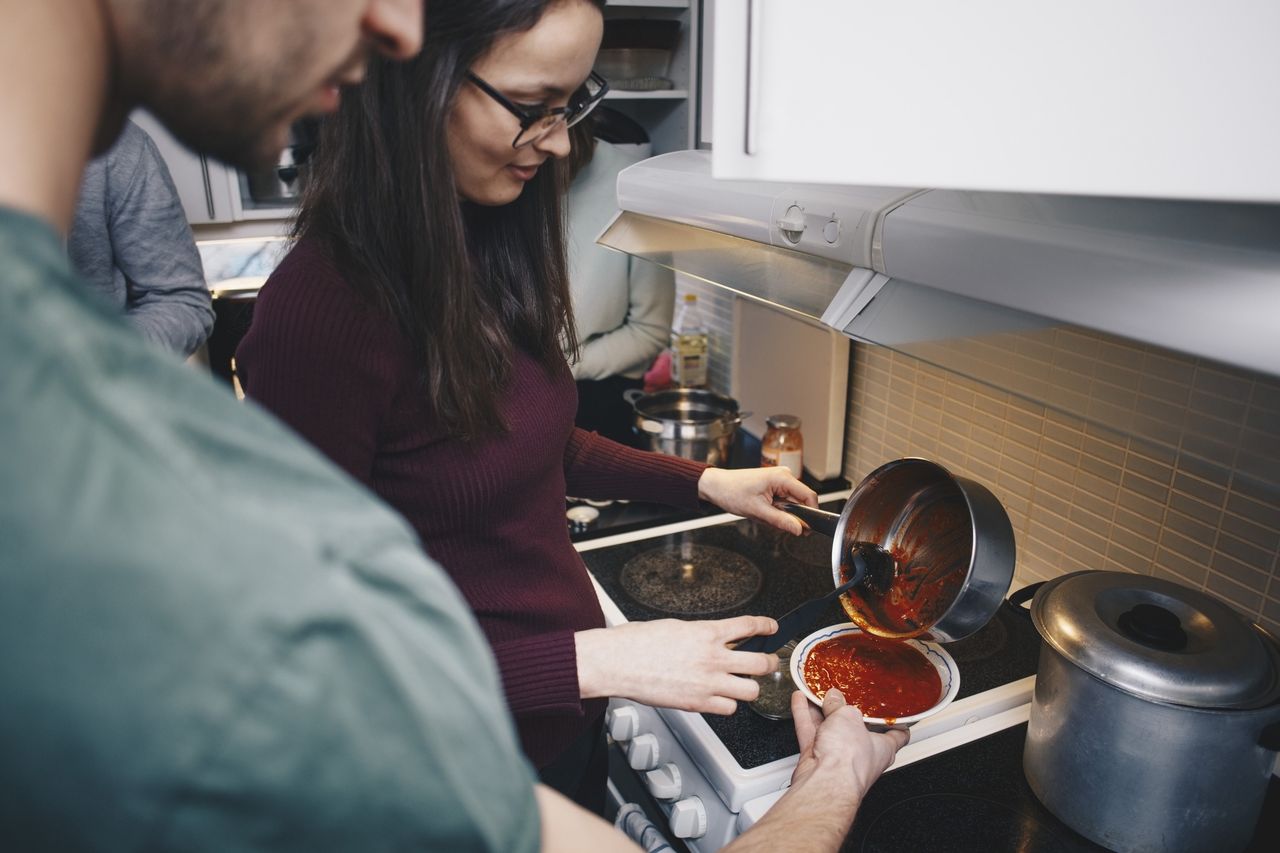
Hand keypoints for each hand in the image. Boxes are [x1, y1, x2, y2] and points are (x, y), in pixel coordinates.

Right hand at [576, 615, 779, 714]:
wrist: (617, 662)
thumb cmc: (637, 642)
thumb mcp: (676, 627)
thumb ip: (701, 635)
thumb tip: (715, 640)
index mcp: (707, 632)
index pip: (749, 626)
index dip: (766, 627)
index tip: (771, 628)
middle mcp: (713, 657)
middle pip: (761, 663)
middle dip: (768, 662)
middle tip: (767, 661)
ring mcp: (708, 683)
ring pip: (751, 691)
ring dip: (749, 687)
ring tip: (744, 684)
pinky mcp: (698, 704)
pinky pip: (729, 709)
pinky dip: (727, 705)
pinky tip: (720, 699)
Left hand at [697, 467, 817, 535]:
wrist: (716, 486)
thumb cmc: (731, 492)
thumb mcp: (757, 511)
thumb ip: (781, 520)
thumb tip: (799, 529)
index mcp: (782, 477)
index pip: (809, 496)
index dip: (811, 514)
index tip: (806, 529)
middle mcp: (784, 475)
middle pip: (800, 502)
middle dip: (790, 516)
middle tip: (772, 521)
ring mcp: (779, 480)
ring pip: (791, 504)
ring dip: (780, 514)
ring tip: (762, 514)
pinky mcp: (774, 485)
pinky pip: (783, 502)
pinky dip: (774, 510)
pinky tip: (762, 510)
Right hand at [790, 688, 908, 799]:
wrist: (825, 781)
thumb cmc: (849, 759)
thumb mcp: (849, 717)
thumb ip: (841, 705)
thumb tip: (834, 699)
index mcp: (883, 748)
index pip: (897, 735)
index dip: (896, 722)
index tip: (895, 713)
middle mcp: (862, 755)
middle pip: (855, 728)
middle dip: (845, 710)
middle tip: (839, 694)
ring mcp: (838, 758)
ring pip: (829, 729)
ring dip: (821, 710)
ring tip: (816, 693)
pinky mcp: (818, 760)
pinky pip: (811, 733)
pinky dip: (804, 717)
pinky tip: (800, 701)